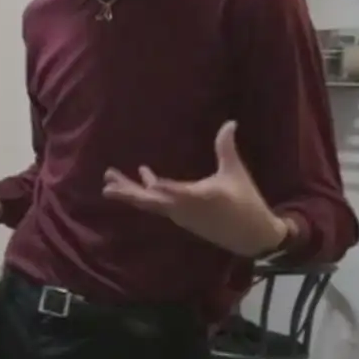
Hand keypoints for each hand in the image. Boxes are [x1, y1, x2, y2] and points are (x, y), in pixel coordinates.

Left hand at [102, 121, 289, 257]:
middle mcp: (183, 209)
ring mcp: (180, 216)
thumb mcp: (236, 173)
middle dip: (127, 192)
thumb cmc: (246, 202)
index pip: (177, 191)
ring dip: (131, 192)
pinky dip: (147, 193)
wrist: (251, 236)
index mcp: (198, 198)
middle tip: (106, 182)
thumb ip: (226, 148)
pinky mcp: (181, 218)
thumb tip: (230, 122)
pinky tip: (143, 178)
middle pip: (150, 202)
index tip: (149, 181)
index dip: (163, 187)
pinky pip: (158, 205)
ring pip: (150, 204)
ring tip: (110, 181)